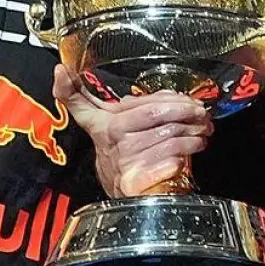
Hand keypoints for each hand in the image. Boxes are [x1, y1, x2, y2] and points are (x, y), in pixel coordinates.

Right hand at [53, 65, 211, 196]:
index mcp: (104, 122)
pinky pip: (170, 159)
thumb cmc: (130, 153)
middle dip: (185, 110)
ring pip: (168, 136)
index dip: (65, 87)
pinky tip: (193, 150)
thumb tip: (175, 95)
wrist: (128, 194)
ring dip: (194, 133)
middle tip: (201, 112)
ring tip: (202, 131)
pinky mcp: (136, 180)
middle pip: (154, 113)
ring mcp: (122, 159)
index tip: (61, 71)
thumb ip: (143, 104)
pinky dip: (187, 154)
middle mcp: (111, 138)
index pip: (78, 103)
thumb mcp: (125, 127)